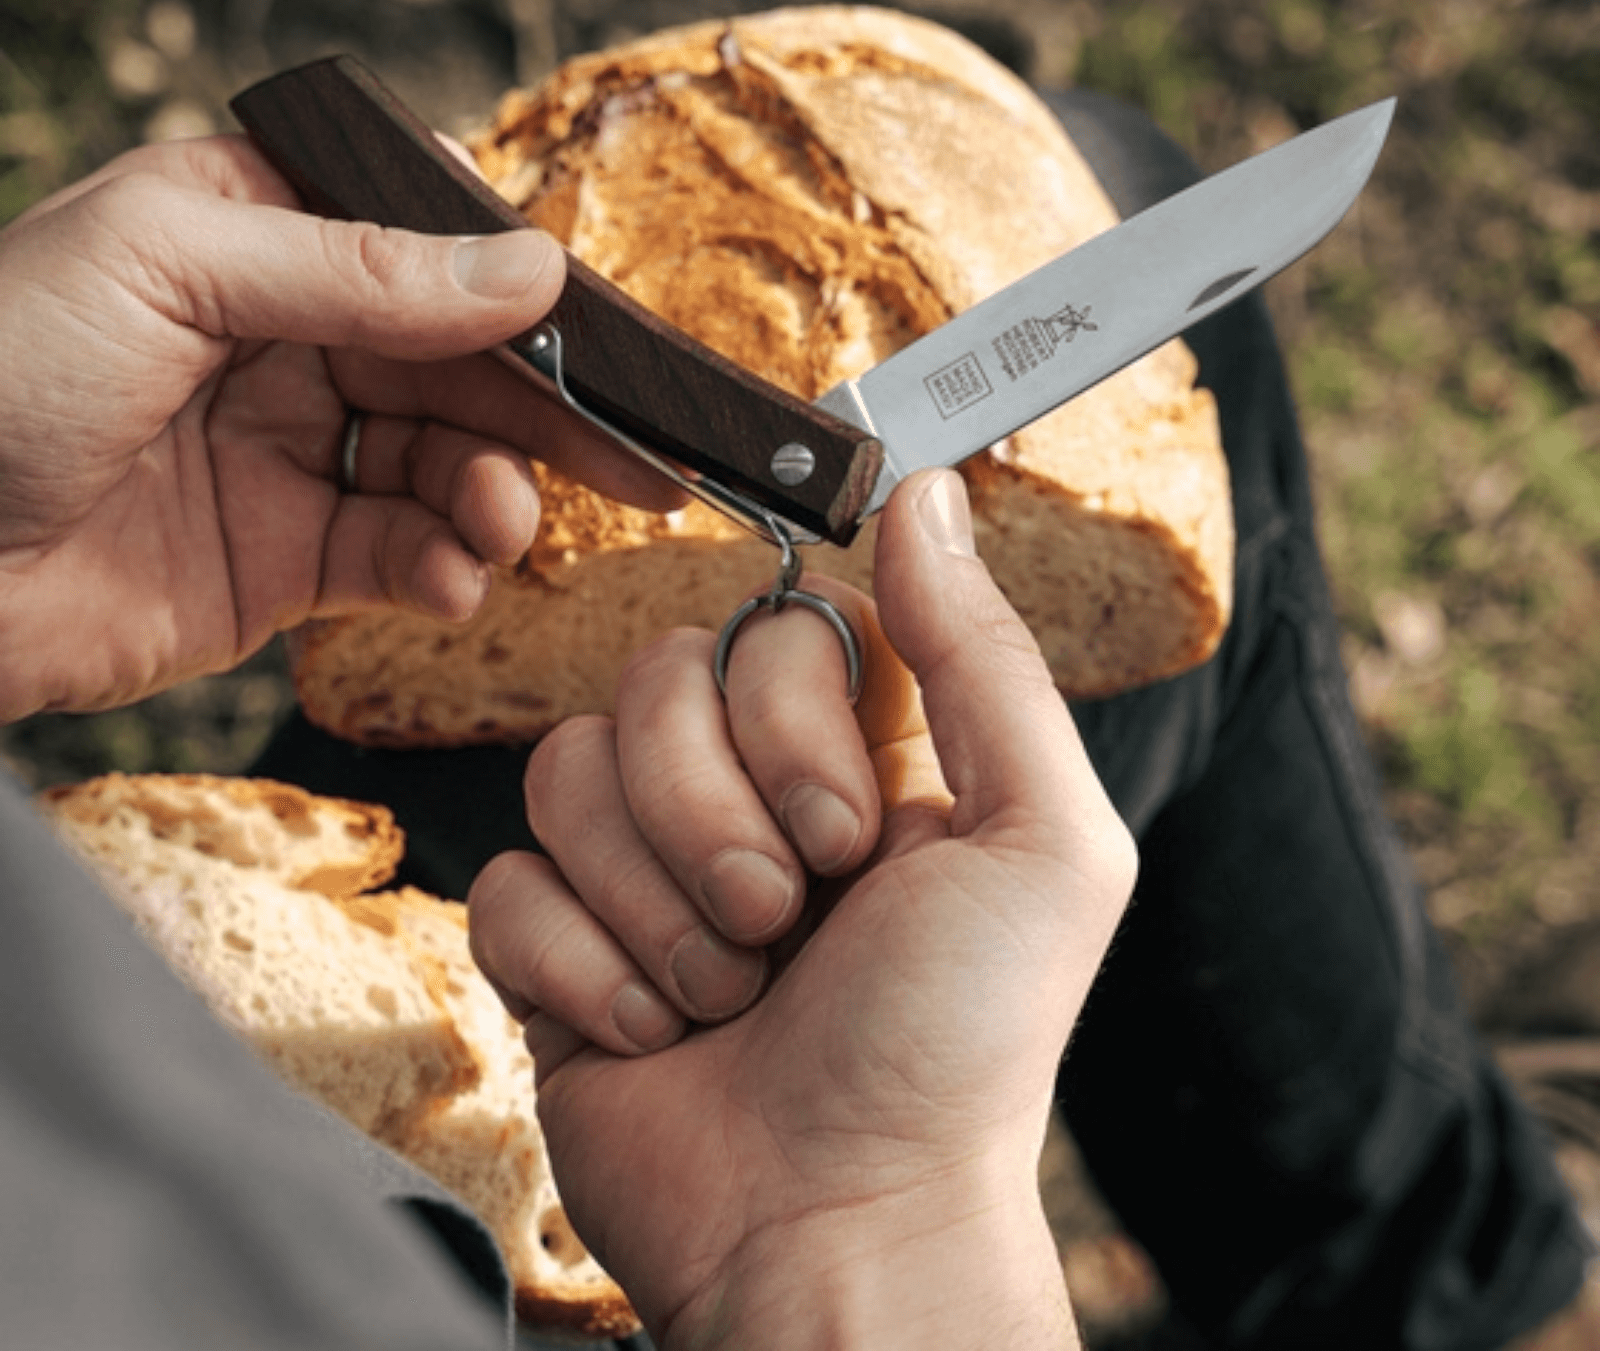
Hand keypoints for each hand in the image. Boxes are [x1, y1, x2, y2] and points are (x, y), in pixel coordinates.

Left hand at [0, 135, 674, 719]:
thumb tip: (529, 264)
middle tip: (634, 465)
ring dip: (493, 500)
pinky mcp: (283, 560)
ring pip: (446, 467)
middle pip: (460, 369)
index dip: (522, 298)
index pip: (429, 252)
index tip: (602, 344)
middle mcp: (286, 339)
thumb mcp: (173, 269)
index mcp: (257, 234)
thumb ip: (362, 270)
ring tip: (497, 527)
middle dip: (548, 418)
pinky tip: (449, 578)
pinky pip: (399, 558)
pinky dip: (441, 570)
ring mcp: (290, 453)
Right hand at [469, 470, 1137, 1349]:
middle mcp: (744, 791)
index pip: (770, 625)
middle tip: (784, 920)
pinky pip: (510, 879)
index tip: (846, 838)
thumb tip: (927, 491)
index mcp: (855, 750)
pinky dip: (583, 967)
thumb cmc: (961, 1049)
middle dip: (717, 820)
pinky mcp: (558, 944)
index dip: (788, 718)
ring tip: (727, 989)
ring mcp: (644, 866)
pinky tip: (655, 1032)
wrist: (841, 1235)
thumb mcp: (1037, 840)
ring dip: (655, 901)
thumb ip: (981, 655)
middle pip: (656, 681)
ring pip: (567, 766)